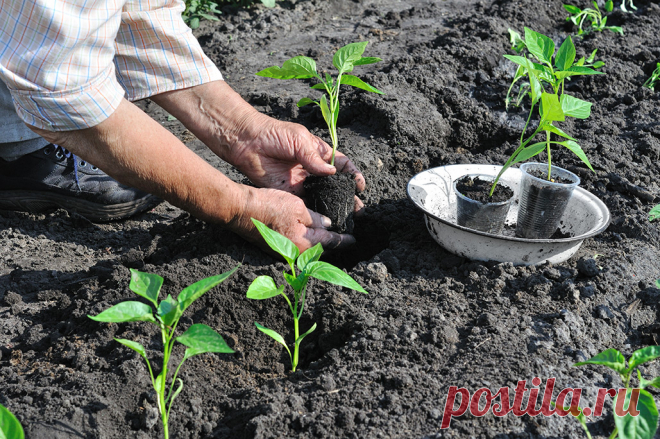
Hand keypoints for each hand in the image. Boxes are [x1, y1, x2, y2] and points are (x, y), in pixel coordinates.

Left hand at [228, 114, 365, 211]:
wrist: (248, 142)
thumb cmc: (274, 134)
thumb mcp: (299, 140)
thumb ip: (315, 158)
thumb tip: (332, 173)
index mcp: (318, 152)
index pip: (341, 165)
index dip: (352, 174)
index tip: (361, 185)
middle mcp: (312, 169)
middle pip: (335, 185)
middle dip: (347, 196)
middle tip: (359, 209)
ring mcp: (302, 182)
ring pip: (322, 196)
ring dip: (334, 206)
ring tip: (348, 217)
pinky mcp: (289, 192)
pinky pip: (305, 203)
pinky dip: (316, 211)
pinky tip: (326, 219)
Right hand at [231, 186, 355, 251]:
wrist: (240, 211)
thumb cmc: (268, 206)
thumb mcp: (298, 207)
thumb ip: (315, 218)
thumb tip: (327, 225)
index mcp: (304, 243)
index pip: (330, 242)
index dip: (343, 240)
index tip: (354, 240)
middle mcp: (295, 252)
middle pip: (320, 250)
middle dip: (332, 245)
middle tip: (344, 239)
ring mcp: (282, 252)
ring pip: (308, 250)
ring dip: (319, 245)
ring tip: (329, 238)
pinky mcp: (273, 248)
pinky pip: (296, 248)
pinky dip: (305, 243)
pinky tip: (308, 236)